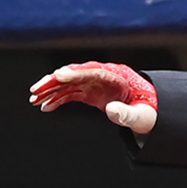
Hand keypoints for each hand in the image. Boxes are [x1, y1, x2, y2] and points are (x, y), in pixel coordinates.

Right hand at [29, 62, 157, 133]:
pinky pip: (70, 93)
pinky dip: (57, 99)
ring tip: (34, 99)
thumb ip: (128, 114)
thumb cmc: (150, 111)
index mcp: (119, 76)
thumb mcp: (144, 117)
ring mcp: (96, 84)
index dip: (75, 72)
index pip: (94, 71)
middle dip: (55, 81)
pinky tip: (45, 106)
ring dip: (50, 90)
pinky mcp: (90, 92)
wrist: (151, 111)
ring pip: (69, 83)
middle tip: (36, 89)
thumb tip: (110, 109)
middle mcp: (104, 76)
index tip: (59, 75)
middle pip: (76, 74)